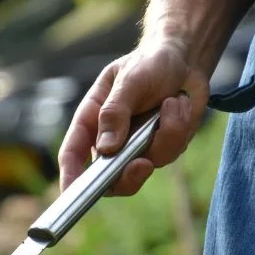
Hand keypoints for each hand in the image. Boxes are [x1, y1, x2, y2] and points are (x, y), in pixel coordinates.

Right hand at [58, 38, 209, 195]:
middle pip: (109, 178)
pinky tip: (179, 104)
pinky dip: (179, 128)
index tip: (71, 194)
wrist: (185, 60)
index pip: (73, 154)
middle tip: (143, 164)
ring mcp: (137, 146)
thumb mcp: (129, 80)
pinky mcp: (162, 147)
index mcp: (92, 120)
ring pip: (147, 164)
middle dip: (128, 176)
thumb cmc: (149, 63)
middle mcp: (111, 138)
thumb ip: (115, 112)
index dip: (70, 177)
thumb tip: (106, 148)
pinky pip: (171, 152)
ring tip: (172, 102)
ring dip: (165, 134)